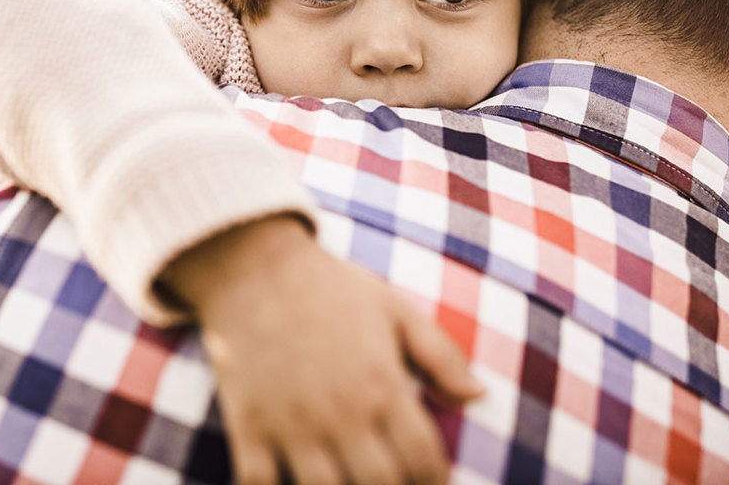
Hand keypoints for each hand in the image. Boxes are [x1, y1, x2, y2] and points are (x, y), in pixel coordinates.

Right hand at [160, 216, 484, 484]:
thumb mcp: (396, 310)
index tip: (431, 480)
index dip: (435, 480)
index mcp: (382, 383)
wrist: (253, 266)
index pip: (423, 459)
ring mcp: (291, 423)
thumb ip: (443, 356)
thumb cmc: (331, 288)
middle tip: (393, 481)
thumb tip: (480, 397)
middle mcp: (340, 410)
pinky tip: (291, 483)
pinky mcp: (249, 426)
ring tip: (349, 483)